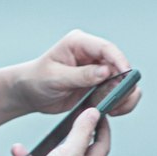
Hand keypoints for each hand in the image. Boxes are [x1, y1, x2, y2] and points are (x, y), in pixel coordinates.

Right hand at [0, 108, 109, 155]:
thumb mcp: (70, 152)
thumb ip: (81, 131)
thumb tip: (95, 113)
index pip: (101, 147)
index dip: (102, 129)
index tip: (99, 114)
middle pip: (69, 154)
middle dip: (57, 139)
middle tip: (55, 130)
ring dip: (27, 155)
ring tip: (18, 150)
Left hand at [20, 29, 139, 120]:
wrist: (29, 92)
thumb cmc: (37, 79)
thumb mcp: (55, 77)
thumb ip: (80, 75)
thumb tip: (106, 72)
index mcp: (79, 43)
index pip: (106, 48)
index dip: (120, 61)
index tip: (127, 75)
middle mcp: (91, 55)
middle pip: (119, 66)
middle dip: (125, 83)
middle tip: (121, 100)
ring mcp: (97, 70)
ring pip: (123, 81)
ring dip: (124, 95)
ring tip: (115, 110)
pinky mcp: (99, 85)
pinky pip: (117, 93)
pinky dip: (120, 103)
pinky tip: (111, 111)